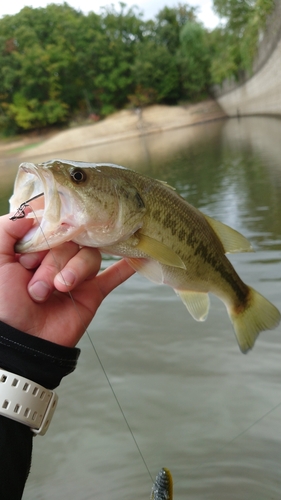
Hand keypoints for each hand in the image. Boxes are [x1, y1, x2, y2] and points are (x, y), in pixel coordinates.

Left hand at [0, 214, 134, 346]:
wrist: (20, 341)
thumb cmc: (2, 302)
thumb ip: (7, 228)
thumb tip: (34, 209)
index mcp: (34, 247)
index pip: (52, 223)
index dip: (46, 232)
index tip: (35, 248)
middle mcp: (56, 257)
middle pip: (71, 239)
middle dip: (54, 260)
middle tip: (38, 285)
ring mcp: (76, 274)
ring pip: (89, 255)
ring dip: (74, 270)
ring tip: (60, 289)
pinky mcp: (92, 292)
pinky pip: (113, 275)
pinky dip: (125, 266)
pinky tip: (138, 256)